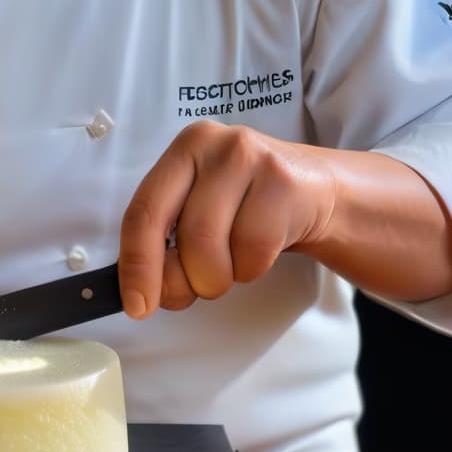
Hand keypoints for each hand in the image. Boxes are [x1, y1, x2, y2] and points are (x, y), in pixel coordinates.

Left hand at [118, 120, 335, 317]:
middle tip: (187, 295)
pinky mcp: (284, 183)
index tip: (135, 305)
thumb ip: (161, 242)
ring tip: (228, 264)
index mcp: (181, 152)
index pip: (143, 213)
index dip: (137, 265)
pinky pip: (253, 252)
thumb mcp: (197, 211)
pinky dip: (250, 269)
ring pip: (215, 248)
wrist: (316, 190)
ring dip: (217, 278)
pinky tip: (258, 251)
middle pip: (184, 235)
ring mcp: (250, 159)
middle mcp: (211, 145)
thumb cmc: (245, 207)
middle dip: (181, 281)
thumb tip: (135, 292)